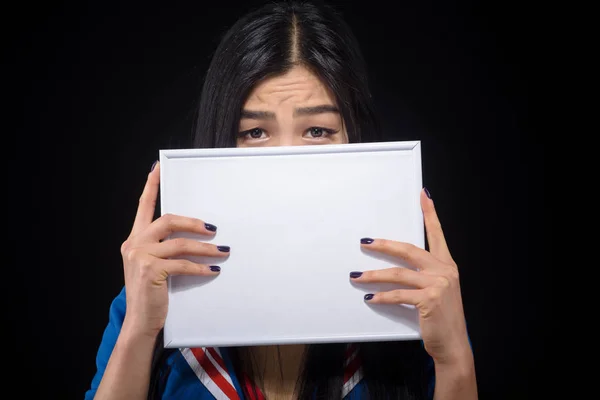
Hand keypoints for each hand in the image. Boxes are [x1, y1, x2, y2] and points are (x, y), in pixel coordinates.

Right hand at [119, 161, 229, 337]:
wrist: (140, 322)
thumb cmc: (151, 294)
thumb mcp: (152, 266)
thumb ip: (163, 248)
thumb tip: (194, 235)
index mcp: (134, 239)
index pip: (142, 207)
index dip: (150, 186)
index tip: (157, 168)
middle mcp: (134, 244)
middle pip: (168, 220)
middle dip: (194, 222)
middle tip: (214, 229)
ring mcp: (140, 256)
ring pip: (181, 243)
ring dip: (206, 247)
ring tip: (223, 251)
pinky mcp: (150, 270)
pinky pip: (183, 263)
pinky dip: (201, 266)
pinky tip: (213, 269)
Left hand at [351, 188, 471, 365]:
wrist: (454, 346)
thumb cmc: (442, 319)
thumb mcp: (438, 292)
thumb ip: (424, 277)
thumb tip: (398, 269)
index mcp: (447, 265)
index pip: (437, 234)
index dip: (430, 214)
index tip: (423, 196)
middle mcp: (444, 270)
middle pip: (408, 250)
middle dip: (384, 245)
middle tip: (365, 242)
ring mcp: (438, 284)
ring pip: (398, 274)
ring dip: (374, 275)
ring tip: (356, 276)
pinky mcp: (429, 300)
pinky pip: (398, 294)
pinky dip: (382, 296)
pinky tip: (370, 298)